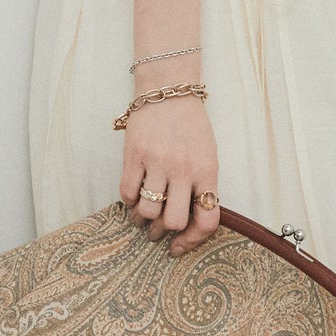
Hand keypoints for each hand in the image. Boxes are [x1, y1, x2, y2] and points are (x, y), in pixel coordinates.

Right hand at [119, 93, 220, 255]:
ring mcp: (157, 161)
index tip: (179, 246)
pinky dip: (129, 201)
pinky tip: (134, 195)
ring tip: (142, 214)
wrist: (168, 89)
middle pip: (173, 221)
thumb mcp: (207, 155)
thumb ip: (201, 186)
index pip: (207, 220)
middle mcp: (184, 169)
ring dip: (142, 218)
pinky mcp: (134, 154)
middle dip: (163, 231)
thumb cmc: (191, 125)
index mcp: (207, 171)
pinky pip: (127, 193)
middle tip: (157, 230)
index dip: (193, 241)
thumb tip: (185, 222)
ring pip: (147, 212)